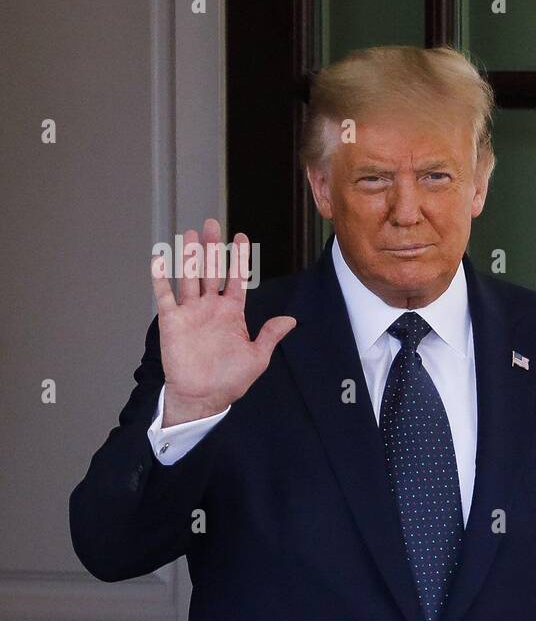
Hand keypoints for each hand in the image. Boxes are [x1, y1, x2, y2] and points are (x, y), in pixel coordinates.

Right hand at [151, 218, 295, 426]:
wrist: (203, 397)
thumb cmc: (230, 379)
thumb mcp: (257, 357)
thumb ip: (270, 335)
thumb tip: (290, 320)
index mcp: (231, 313)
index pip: (236, 278)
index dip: (239, 258)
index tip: (241, 238)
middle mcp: (210, 308)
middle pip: (211, 270)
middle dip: (212, 247)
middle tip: (212, 224)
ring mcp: (190, 312)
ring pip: (189, 277)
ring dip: (189, 256)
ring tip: (189, 234)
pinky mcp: (171, 321)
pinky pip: (164, 296)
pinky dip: (161, 278)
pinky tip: (160, 259)